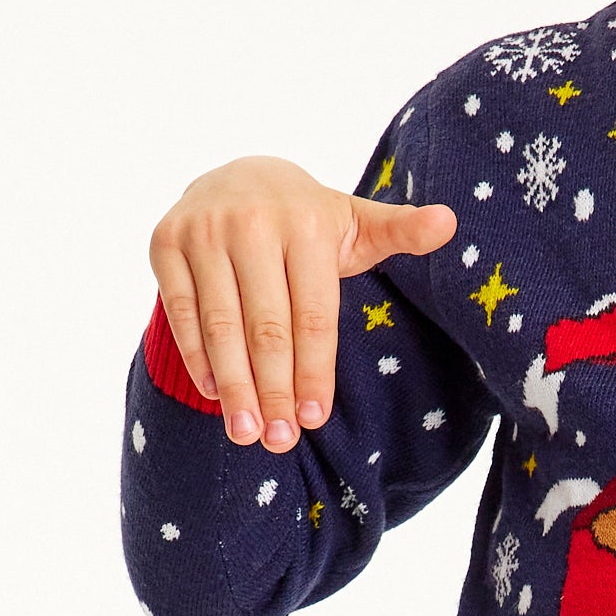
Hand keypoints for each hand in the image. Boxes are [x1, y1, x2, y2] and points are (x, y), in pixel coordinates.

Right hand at [149, 155, 457, 451]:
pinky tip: (216, 394)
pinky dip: (198, 357)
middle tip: (279, 442)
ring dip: (234, 386)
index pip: (314, 315)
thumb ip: (398, 231)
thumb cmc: (304, 220)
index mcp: (307, 223)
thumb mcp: (353, 222)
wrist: (235, 174)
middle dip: (273, 390)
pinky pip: (182, 312)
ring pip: (221, 325)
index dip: (315, 371)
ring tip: (246, 433)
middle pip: (267, 326)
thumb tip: (450, 223)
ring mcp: (204, 231)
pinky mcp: (166, 241)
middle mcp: (252, 222)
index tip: (314, 418)